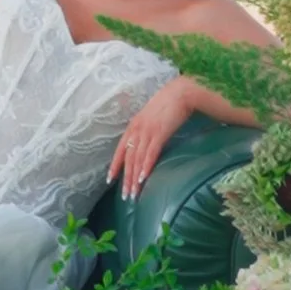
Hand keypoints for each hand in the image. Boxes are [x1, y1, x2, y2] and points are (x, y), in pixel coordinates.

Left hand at [107, 84, 193, 200]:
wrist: (180, 93)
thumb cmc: (167, 106)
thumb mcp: (151, 119)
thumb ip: (146, 132)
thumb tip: (145, 146)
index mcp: (133, 127)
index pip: (120, 150)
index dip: (115, 166)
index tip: (110, 180)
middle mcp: (136, 130)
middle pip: (128, 158)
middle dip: (125, 179)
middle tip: (124, 196)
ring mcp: (147, 132)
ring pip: (137, 159)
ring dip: (134, 178)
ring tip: (133, 194)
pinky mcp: (160, 133)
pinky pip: (150, 154)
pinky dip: (145, 167)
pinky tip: (142, 179)